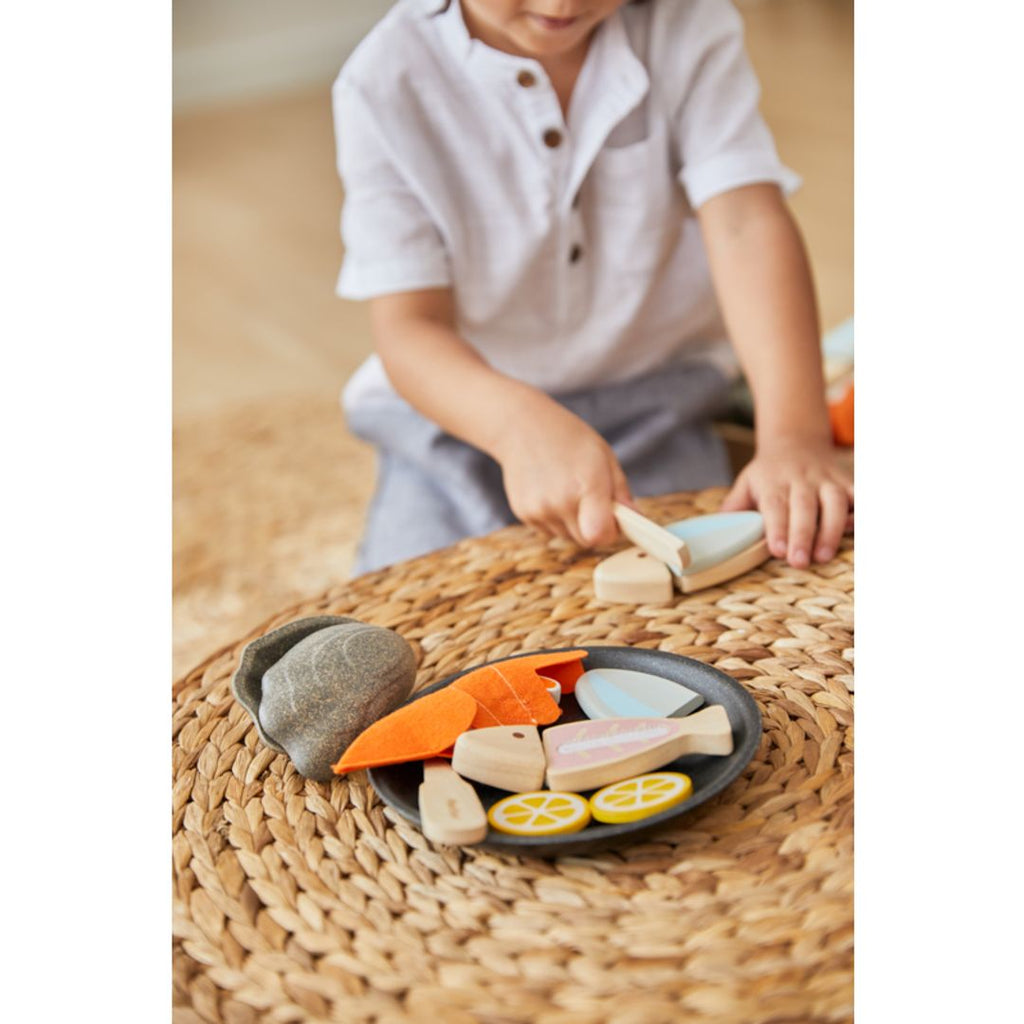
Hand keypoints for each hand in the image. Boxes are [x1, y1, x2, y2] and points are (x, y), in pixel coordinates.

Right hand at [492, 397, 631, 547]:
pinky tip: (550, 492)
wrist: (522, 426)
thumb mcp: (603, 456)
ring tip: (567, 490)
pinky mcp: (524, 513)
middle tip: (591, 501)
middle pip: (586, 540)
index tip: (612, 520)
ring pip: (567, 536)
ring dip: (573, 523)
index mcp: (587, 485)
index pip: (600, 535)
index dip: (610, 532)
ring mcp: (539, 509)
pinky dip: (554, 518)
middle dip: (594, 528)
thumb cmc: (567, 437)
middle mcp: (560, 502)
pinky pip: (548, 530)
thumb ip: (620, 491)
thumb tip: (634, 519)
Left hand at [721, 437, 852, 567]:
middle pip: (804, 507)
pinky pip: (859, 495)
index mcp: (773, 482)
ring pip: (834, 502)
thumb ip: (735, 507)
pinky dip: (861, 512)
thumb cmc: (767, 473)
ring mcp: (827, 480)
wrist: (795, 442)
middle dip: (803, 535)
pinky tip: (857, 530)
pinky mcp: (847, 482)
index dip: (777, 529)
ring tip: (824, 556)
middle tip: (799, 562)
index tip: (778, 551)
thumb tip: (720, 532)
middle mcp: (801, 479)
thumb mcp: (746, 483)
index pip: (775, 506)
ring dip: (832, 530)